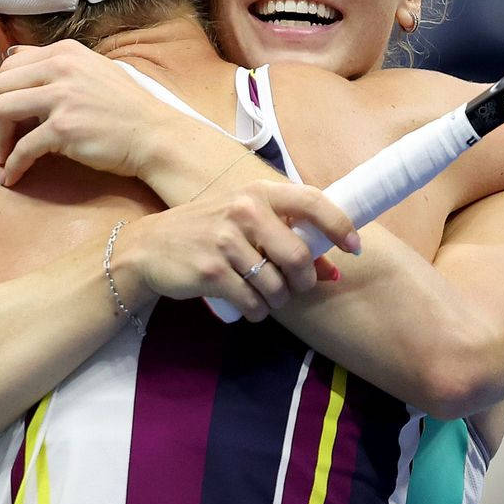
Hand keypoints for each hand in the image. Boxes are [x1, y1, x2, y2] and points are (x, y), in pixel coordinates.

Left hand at [0, 40, 173, 185]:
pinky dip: (13, 165)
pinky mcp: (65, 127)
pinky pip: (23, 147)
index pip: (11, 65)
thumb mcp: (93, 71)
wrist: (155, 135)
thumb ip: (57, 65)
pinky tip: (13, 178)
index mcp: (66, 52)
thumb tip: (12, 58)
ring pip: (2, 110)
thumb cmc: (126, 109)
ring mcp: (63, 96)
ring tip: (1, 158)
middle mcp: (62, 67)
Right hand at [132, 180, 360, 321]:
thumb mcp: (246, 221)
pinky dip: (257, 311)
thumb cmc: (208, 231)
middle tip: (296, 287)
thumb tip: (332, 269)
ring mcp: (225, 241)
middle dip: (304, 281)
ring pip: (277, 286)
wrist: (149, 247)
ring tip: (264, 295)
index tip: (354, 248)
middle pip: (298, 257)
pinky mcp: (211, 271)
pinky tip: (247, 304)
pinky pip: (253, 303)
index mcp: (258, 191)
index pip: (313, 202)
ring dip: (277, 300)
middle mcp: (244, 210)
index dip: (340, 226)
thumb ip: (287, 238)